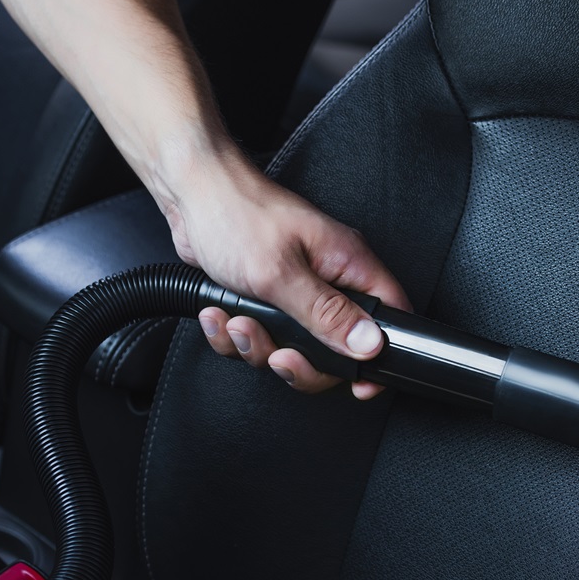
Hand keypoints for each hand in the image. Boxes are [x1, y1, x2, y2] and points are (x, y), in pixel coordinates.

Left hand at [150, 142, 410, 398]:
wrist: (190, 194)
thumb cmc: (236, 214)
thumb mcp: (281, 273)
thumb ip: (325, 314)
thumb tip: (369, 344)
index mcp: (347, 265)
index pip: (388, 317)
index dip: (376, 356)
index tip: (357, 385)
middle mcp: (328, 278)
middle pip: (335, 348)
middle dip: (298, 361)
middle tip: (277, 354)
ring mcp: (296, 289)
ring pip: (291, 347)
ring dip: (257, 346)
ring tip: (237, 321)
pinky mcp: (265, 296)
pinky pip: (260, 336)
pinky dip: (234, 335)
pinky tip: (219, 314)